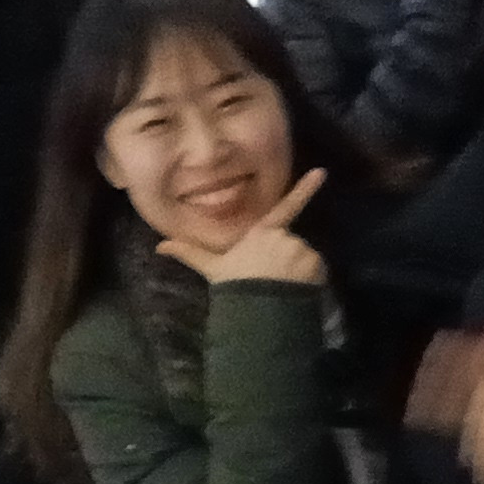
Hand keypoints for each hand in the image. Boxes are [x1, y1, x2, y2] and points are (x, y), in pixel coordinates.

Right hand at [157, 169, 325, 290]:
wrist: (255, 311)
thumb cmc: (233, 286)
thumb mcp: (212, 268)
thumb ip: (190, 253)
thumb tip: (160, 246)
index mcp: (262, 233)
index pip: (286, 207)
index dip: (305, 189)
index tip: (323, 172)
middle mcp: (284, 236)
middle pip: (290, 245)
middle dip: (285, 259)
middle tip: (270, 279)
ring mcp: (301, 249)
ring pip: (304, 258)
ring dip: (297, 271)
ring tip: (280, 288)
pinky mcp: (314, 265)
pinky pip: (316, 271)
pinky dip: (310, 280)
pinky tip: (295, 292)